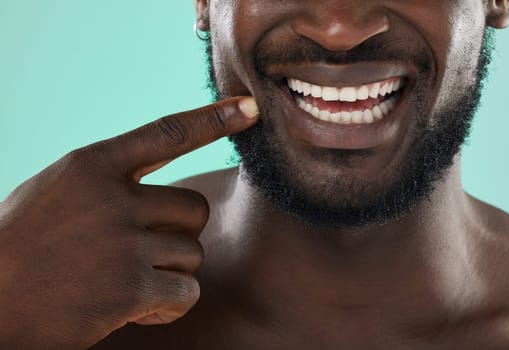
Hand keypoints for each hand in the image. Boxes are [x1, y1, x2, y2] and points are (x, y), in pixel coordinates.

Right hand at [0, 97, 258, 348]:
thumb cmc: (22, 246)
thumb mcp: (57, 191)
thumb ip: (108, 179)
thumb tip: (158, 176)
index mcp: (91, 167)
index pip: (166, 133)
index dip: (214, 119)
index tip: (252, 108)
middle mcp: (112, 199)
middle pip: (195, 208)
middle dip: (179, 233)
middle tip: (144, 252)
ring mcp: (123, 244)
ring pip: (192, 253)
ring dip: (169, 272)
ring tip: (125, 282)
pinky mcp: (130, 290)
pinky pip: (186, 292)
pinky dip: (169, 305)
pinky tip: (137, 309)